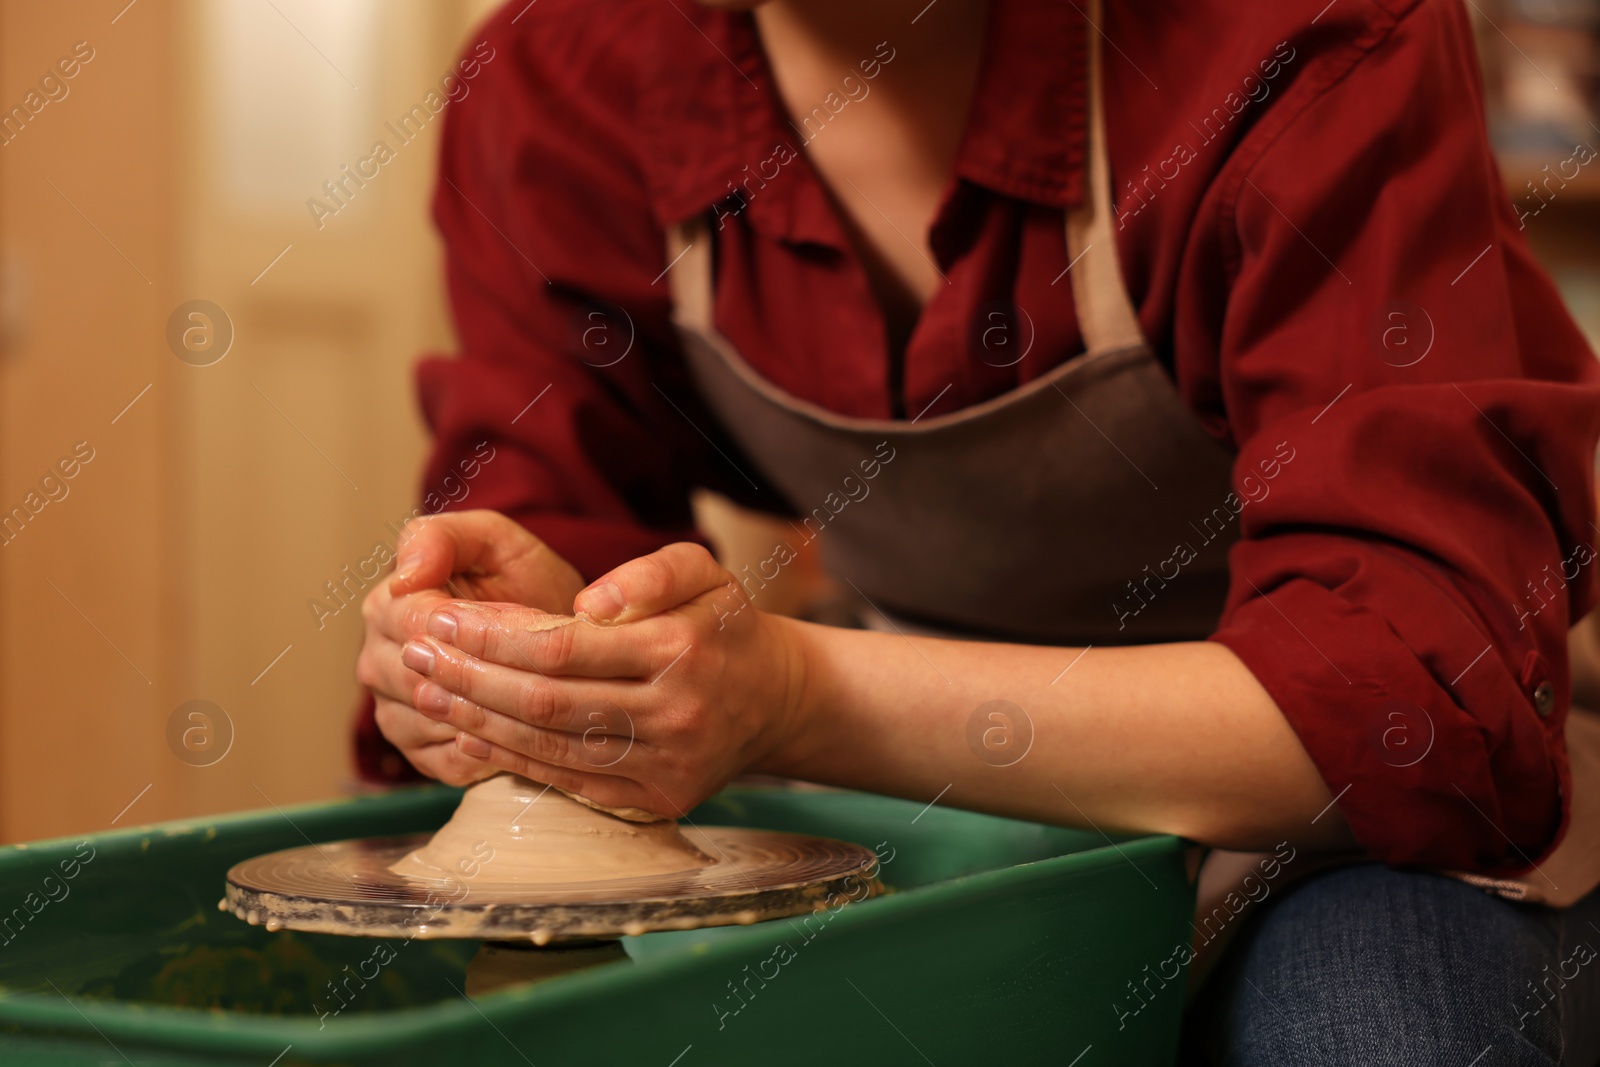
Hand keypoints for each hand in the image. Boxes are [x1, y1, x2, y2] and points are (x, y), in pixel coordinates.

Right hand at [357, 509, 585, 783]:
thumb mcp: (495, 542)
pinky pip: (445, 762)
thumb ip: (443, 538)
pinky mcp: (418, 753)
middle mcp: (378, 660)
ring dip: (482, 714)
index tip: (519, 626)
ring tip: (532, 700)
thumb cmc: (526, 581)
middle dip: (479, 673)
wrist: (556, 632)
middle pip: (417, 678)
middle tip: (536, 668)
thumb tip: (405, 577)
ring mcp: (393, 709)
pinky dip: (486, 751)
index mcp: (387, 605)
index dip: (470, 628)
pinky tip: (520, 731)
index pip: (413, 623)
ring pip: (430, 723)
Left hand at [396, 543, 808, 814]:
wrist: (774, 699)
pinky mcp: (656, 800)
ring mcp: (666, 764)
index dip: (492, 636)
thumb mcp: (703, 573)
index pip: (561, 648)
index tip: (442, 618)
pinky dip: (512, 757)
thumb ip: (649, 573)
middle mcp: (675, 712)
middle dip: (470, 676)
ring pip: (549, 747)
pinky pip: (568, 781)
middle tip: (416, 652)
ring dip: (478, 718)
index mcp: (682, 649)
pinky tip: (471, 730)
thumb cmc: (722, 626)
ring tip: (428, 688)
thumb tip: (587, 605)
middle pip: (545, 702)